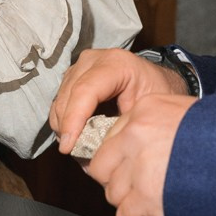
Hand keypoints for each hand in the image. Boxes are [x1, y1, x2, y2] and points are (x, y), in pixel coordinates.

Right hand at [49, 46, 183, 155]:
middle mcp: (94, 60)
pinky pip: (60, 102)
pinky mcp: (73, 75)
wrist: (155, 82)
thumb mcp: (145, 113)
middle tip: (76, 155)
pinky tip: (77, 135)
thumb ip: (119, 130)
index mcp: (116, 64)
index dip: (73, 121)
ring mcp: (80, 66)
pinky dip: (64, 121)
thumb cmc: (156, 96)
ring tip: (79, 147)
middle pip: (68, 97)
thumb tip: (92, 155)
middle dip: (67, 129)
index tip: (68, 148)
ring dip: (64, 126)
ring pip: (60, 101)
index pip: (85, 91)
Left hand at [82, 94, 191, 215]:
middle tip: (142, 193)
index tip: (133, 173)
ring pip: (112, 193)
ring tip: (157, 208)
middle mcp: (137, 131)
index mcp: (148, 108)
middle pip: (102, 165)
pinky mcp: (145, 193)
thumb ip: (165, 130)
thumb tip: (150, 154)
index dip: (122, 161)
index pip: (112, 136)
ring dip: (133, 207)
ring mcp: (139, 162)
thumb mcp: (194, 119)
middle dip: (120, 184)